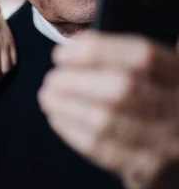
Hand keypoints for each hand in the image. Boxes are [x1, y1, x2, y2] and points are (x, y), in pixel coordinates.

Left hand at [38, 32, 178, 188]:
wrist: (178, 153)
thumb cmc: (158, 103)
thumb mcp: (159, 74)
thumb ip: (126, 57)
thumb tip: (76, 44)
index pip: (141, 56)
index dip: (95, 50)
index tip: (62, 53)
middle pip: (121, 88)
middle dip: (75, 80)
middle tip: (52, 78)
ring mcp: (165, 142)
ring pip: (106, 121)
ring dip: (65, 105)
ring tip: (48, 95)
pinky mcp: (146, 169)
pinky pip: (100, 148)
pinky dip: (71, 129)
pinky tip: (57, 116)